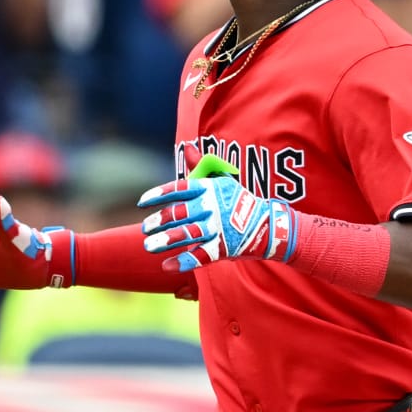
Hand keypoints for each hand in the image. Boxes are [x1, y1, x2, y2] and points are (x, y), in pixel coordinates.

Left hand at [139, 174, 296, 270]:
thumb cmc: (240, 201)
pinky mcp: (224, 247)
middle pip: (179, 213)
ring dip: (166, 240)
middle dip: (159, 221)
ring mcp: (218, 228)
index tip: (142, 202)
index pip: (179, 189)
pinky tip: (167, 265)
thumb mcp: (223, 180)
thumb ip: (201, 166)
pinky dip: (183, 261)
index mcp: (209, 189)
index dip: (159, 195)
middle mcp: (212, 207)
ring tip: (149, 246)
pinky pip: (200, 256)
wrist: (269, 225)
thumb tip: (187, 146)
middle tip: (145, 228)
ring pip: (187, 234)